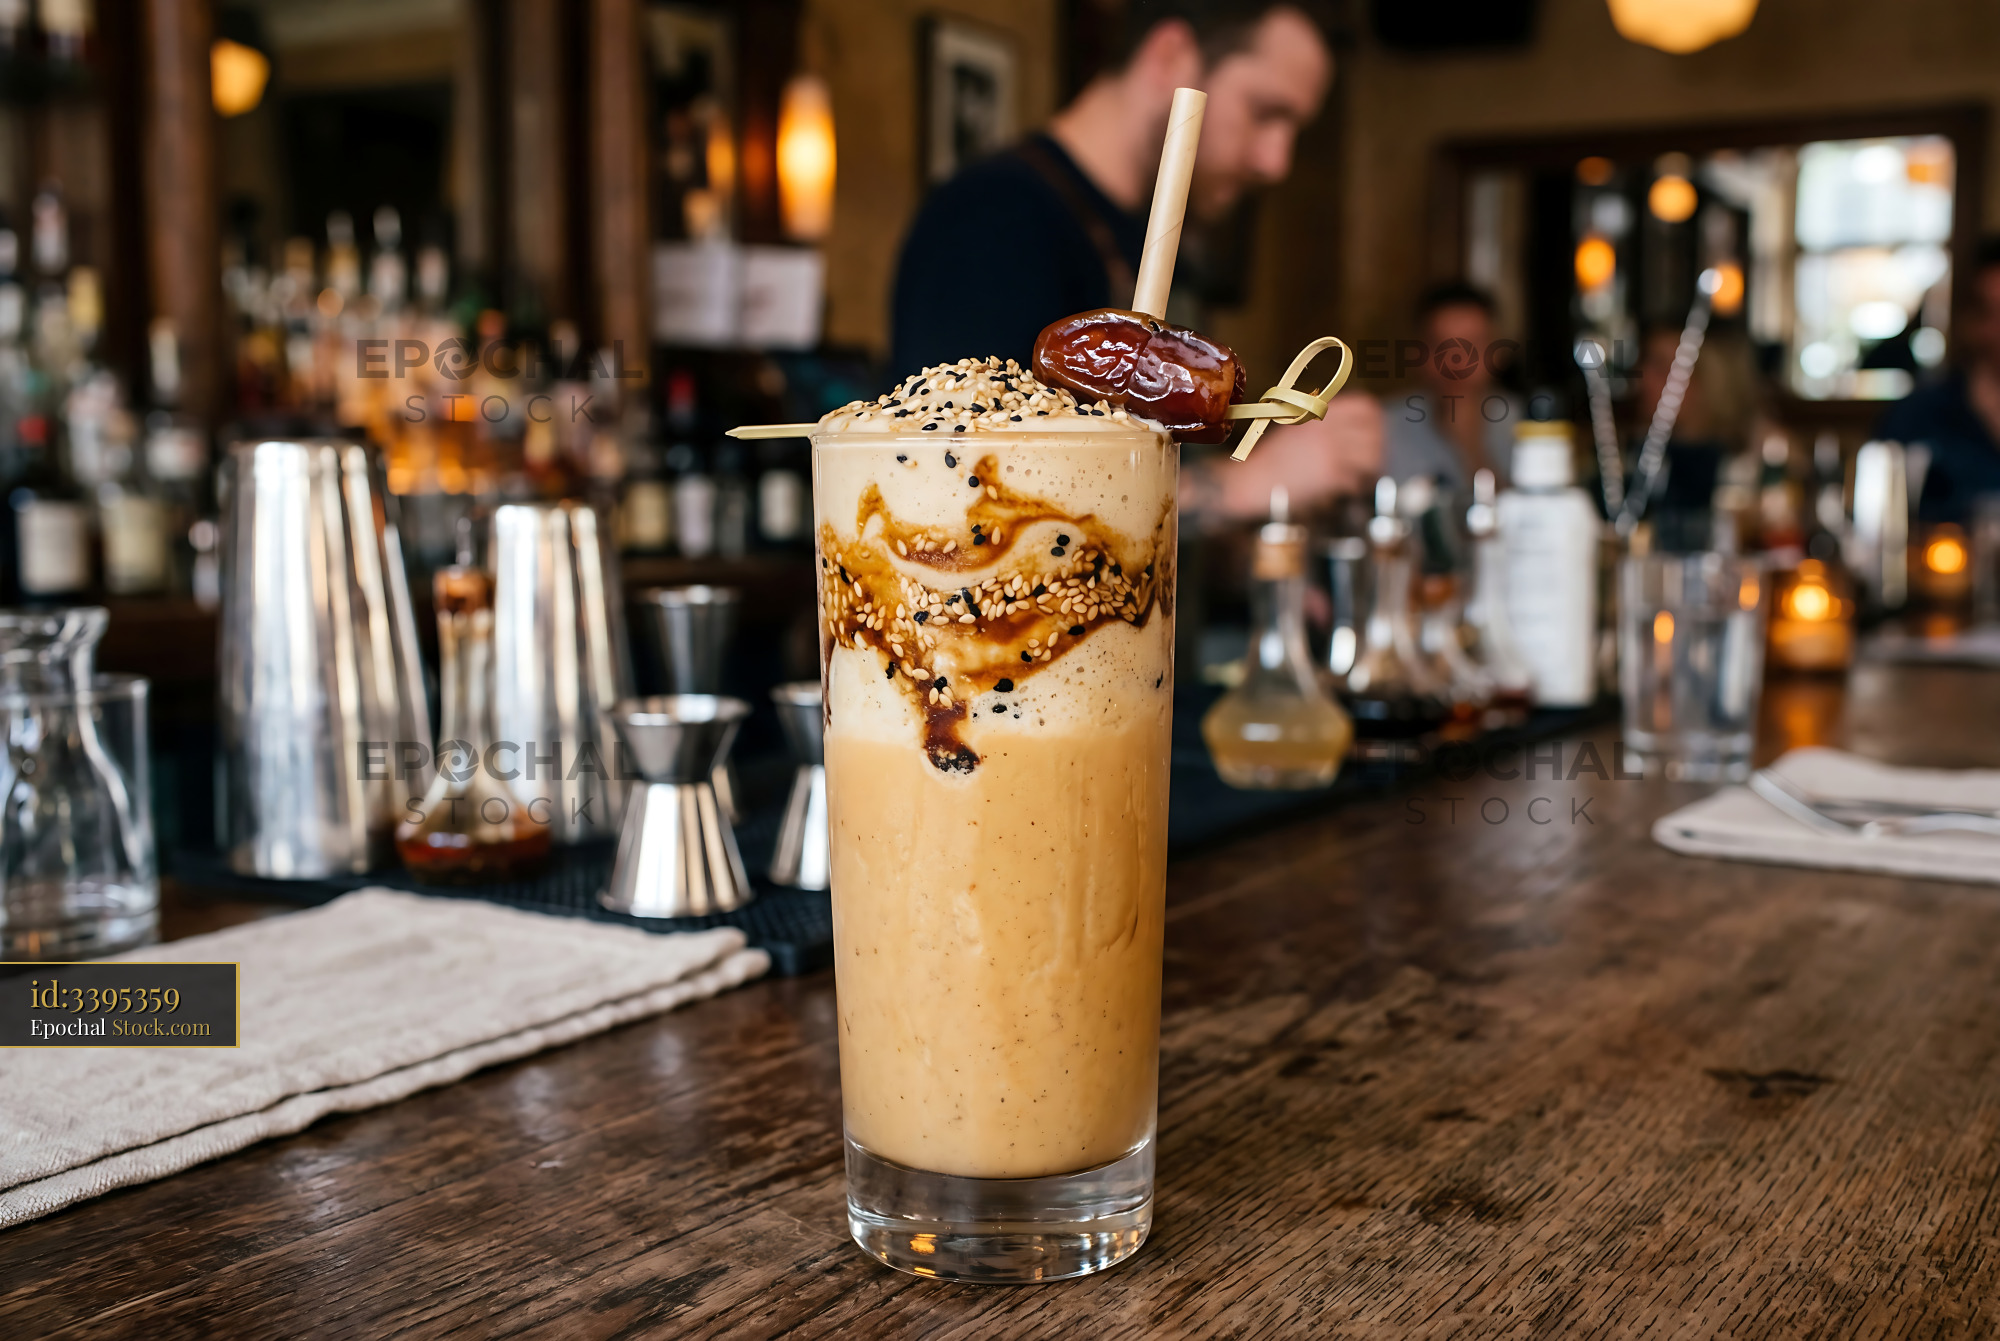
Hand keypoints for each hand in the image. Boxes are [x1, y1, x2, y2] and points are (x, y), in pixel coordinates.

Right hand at [1186, 393, 1383, 520]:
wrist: (1252, 481)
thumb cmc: (1272, 459)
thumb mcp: (1296, 427)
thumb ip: (1323, 423)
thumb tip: (1353, 428)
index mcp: (1321, 413)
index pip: (1366, 408)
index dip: (1377, 422)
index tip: (1376, 435)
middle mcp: (1329, 428)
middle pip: (1375, 432)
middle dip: (1379, 449)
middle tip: (1373, 461)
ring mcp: (1330, 450)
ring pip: (1372, 456)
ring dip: (1371, 469)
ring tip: (1362, 478)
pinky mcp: (1329, 474)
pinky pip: (1357, 478)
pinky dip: (1356, 486)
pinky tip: (1347, 490)